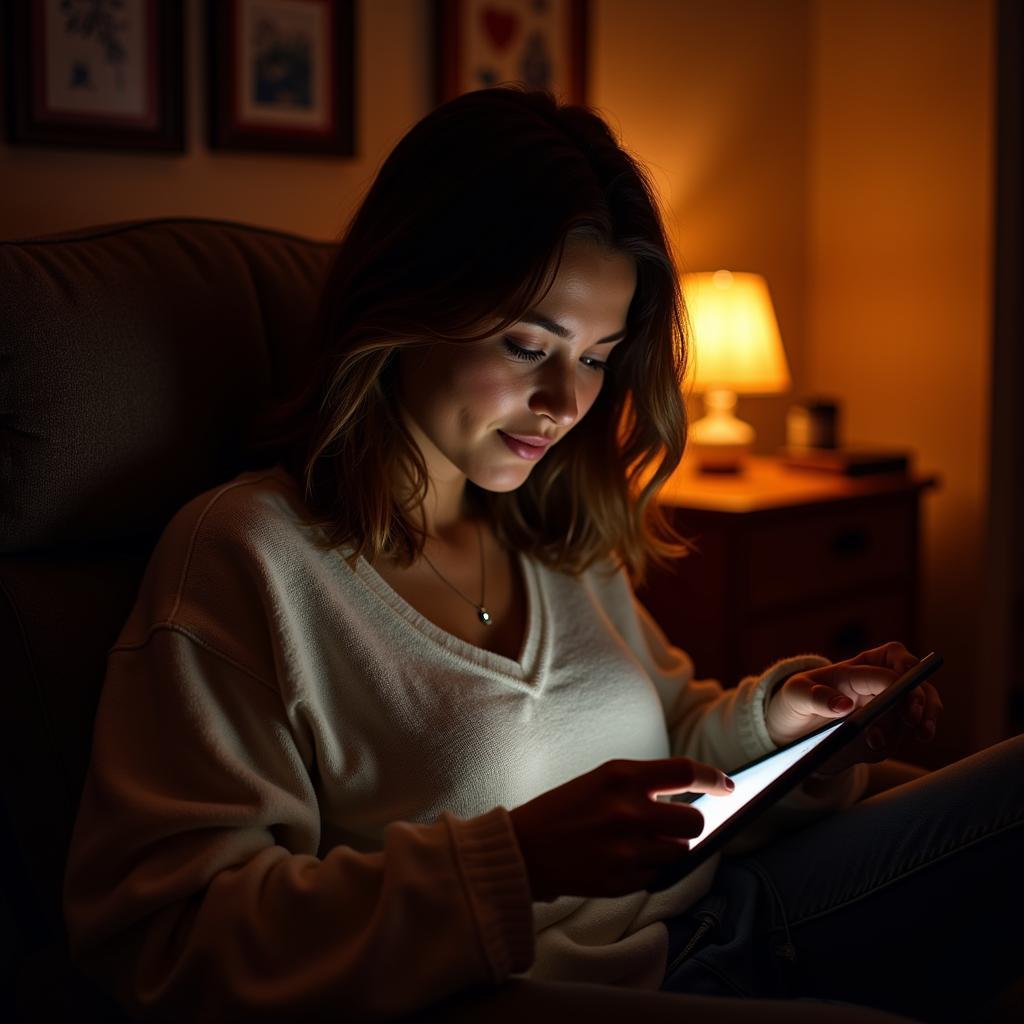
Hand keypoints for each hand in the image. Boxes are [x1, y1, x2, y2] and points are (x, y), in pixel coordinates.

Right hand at [508, 757, 733, 900]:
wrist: (524, 849)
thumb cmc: (564, 809)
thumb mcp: (600, 780)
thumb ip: (642, 785)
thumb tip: (690, 799)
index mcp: (621, 776)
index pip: (685, 771)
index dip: (714, 779)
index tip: (728, 787)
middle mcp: (628, 811)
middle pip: (694, 820)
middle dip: (690, 823)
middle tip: (672, 824)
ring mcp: (627, 849)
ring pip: (680, 851)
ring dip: (670, 848)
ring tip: (641, 843)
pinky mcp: (623, 881)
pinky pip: (660, 876)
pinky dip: (652, 869)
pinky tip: (626, 861)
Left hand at [765, 641, 942, 773]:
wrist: (798, 726)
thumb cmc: (799, 700)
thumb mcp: (796, 694)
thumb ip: (815, 697)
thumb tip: (844, 705)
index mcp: (858, 667)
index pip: (890, 663)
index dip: (900, 679)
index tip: (901, 697)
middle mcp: (880, 681)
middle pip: (916, 679)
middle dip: (920, 699)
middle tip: (913, 721)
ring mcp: (890, 703)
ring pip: (923, 703)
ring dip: (921, 720)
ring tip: (912, 736)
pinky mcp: (892, 726)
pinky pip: (912, 728)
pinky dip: (912, 735)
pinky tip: (889, 747)